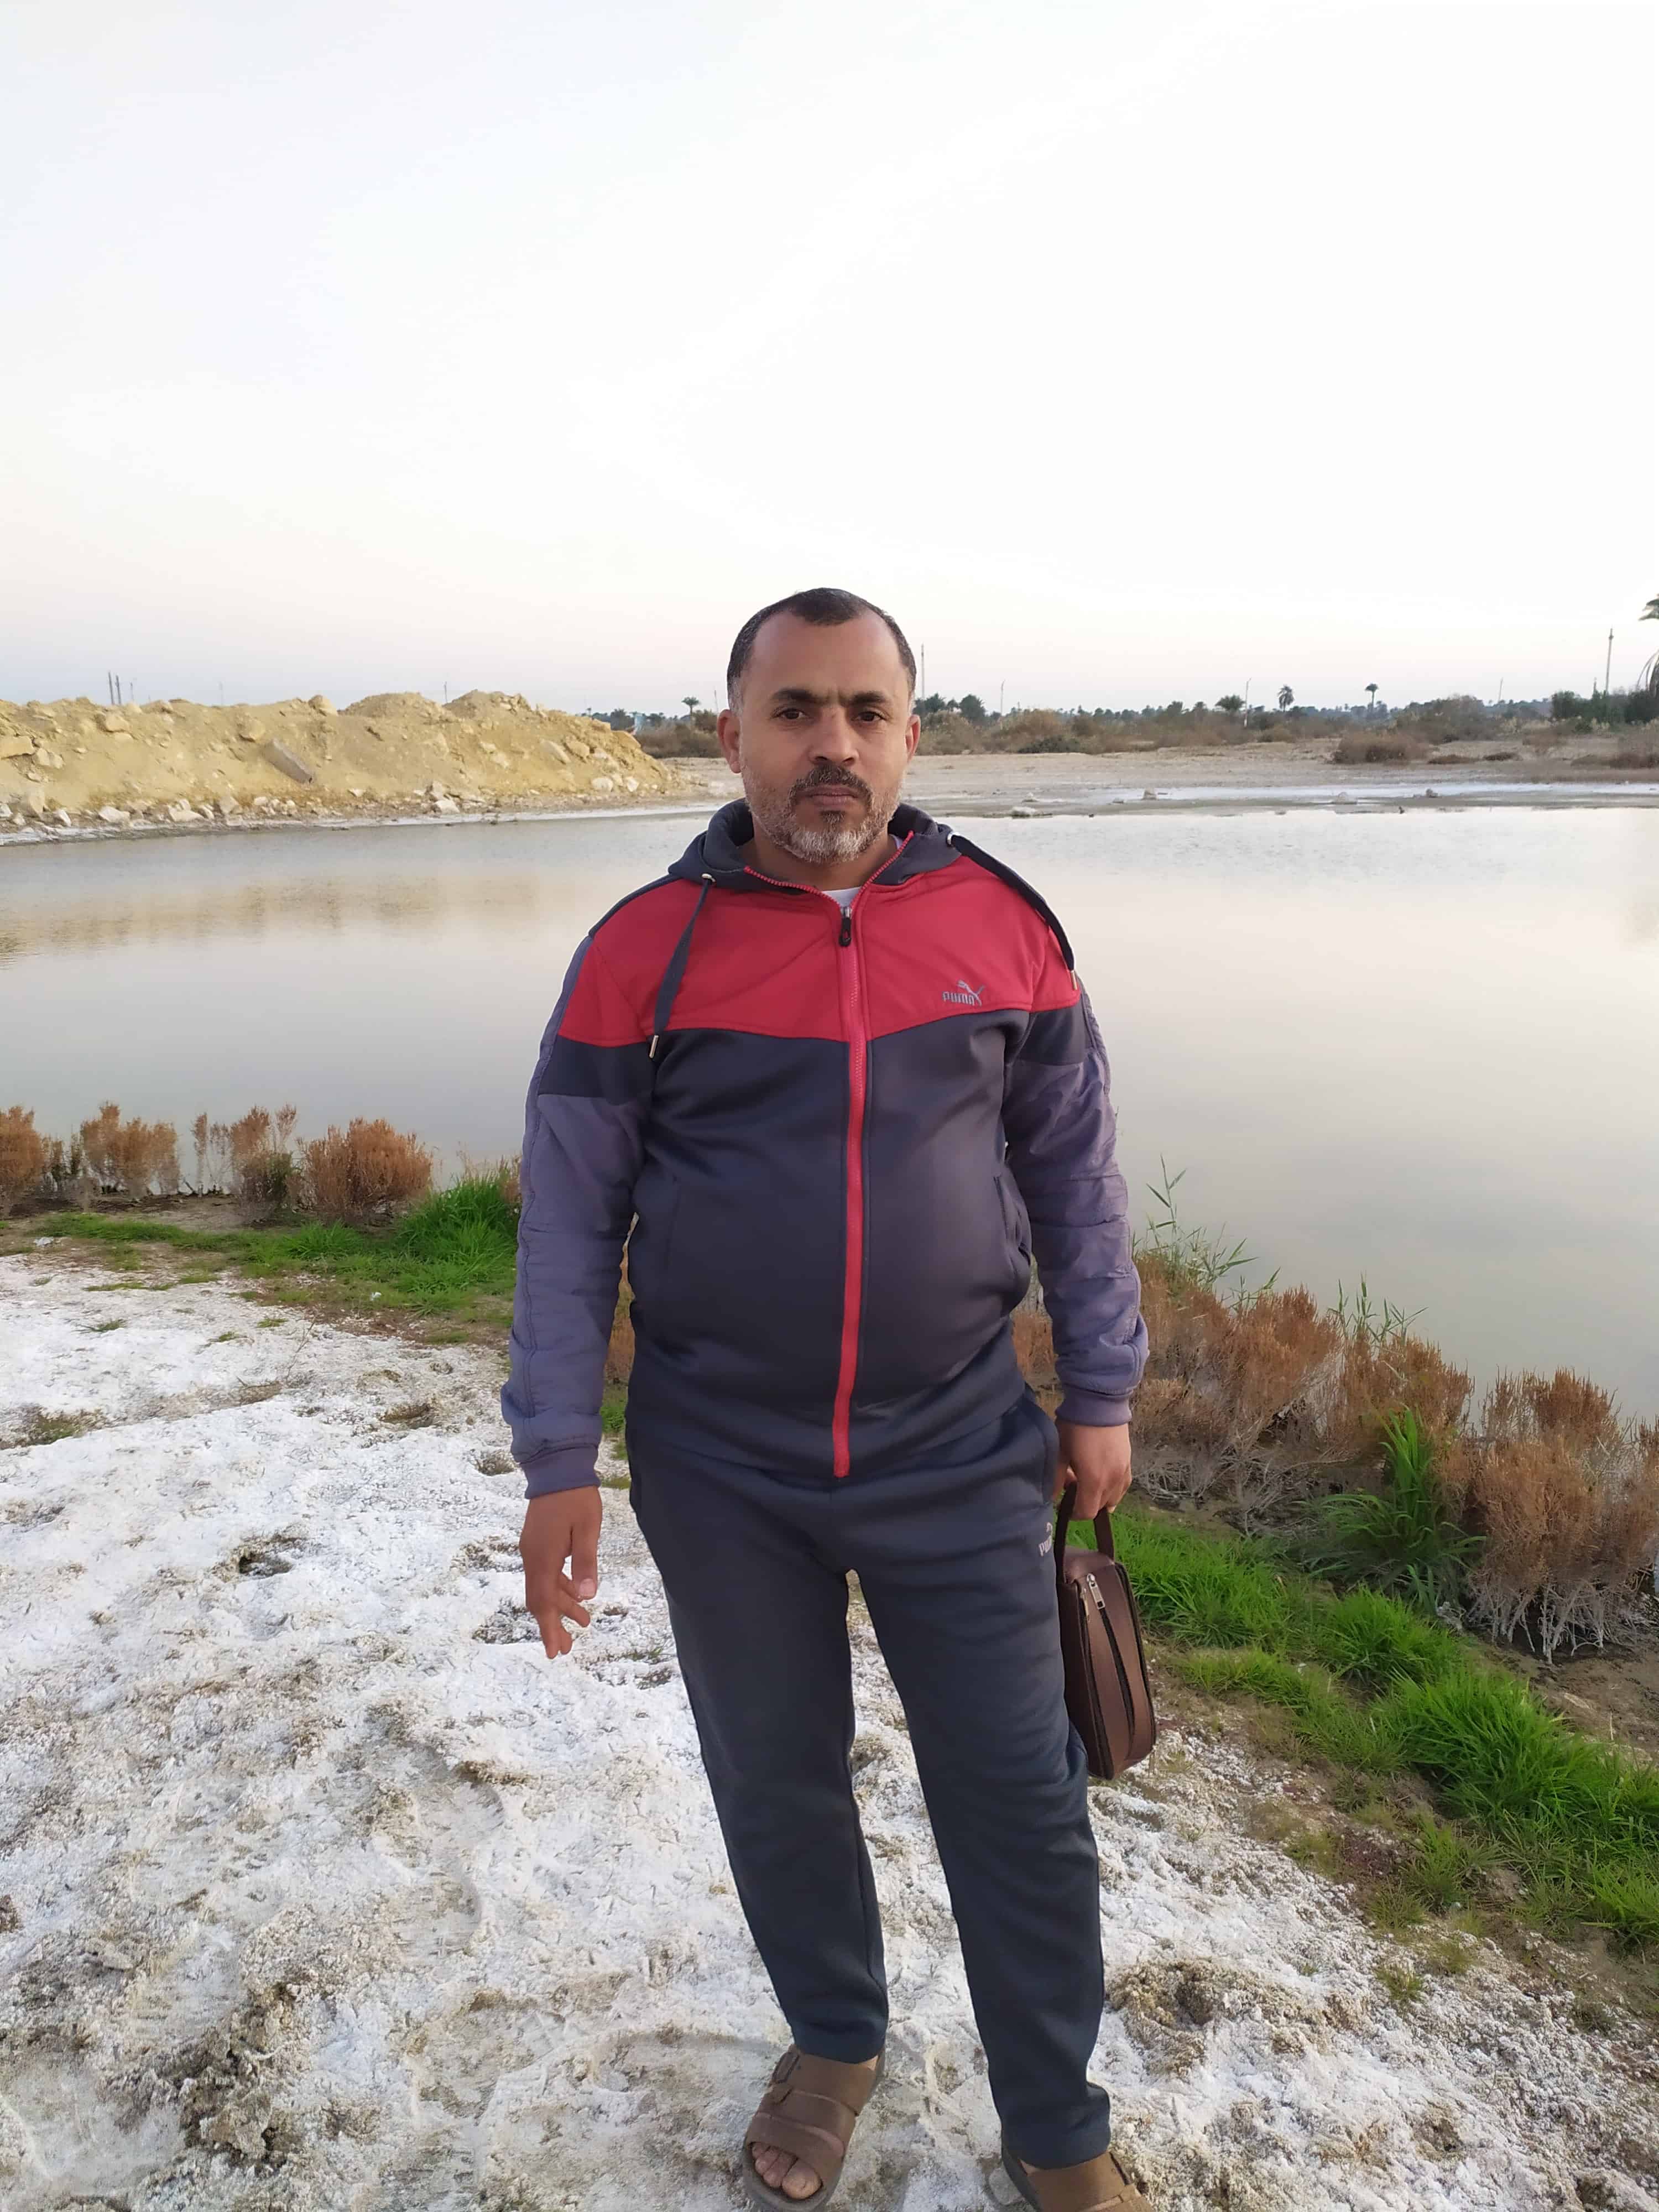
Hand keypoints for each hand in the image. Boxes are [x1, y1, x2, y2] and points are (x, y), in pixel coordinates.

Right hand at [520, 1487, 603, 1658]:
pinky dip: (559, 1588)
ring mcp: (533, 1550)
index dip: (549, 1628)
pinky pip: (546, 1574)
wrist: (557, 1468)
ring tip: (583, 1622)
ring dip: (560, 1606)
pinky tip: (574, 1594)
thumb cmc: (575, 1498)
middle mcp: (532, 1557)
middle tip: (565, 1649)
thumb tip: (586, 1595)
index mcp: (543, 1558)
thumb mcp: (587, 1529)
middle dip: (553, 1624)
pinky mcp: (538, 1543)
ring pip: (543, 1588)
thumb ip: (585, 1562)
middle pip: (540, 1600)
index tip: (554, 1652)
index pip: (543, 1602)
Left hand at [1055, 1421, 1131, 1518]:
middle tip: (1072, 1486)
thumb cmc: (1076, 1427)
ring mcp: (1123, 1472)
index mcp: (1094, 1481)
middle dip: (1085, 1502)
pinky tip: (1103, 1479)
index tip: (1064, 1503)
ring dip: (1100, 1497)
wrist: (1099, 1403)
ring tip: (1087, 1482)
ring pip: (1114, 1498)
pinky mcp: (1128, 1462)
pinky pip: (1123, 1486)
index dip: (1074, 1513)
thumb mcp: (1060, 1452)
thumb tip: (1053, 1497)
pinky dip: (1113, 1489)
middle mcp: (1112, 1481)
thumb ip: (1056, 1478)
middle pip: (1100, 1506)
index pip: (1087, 1512)